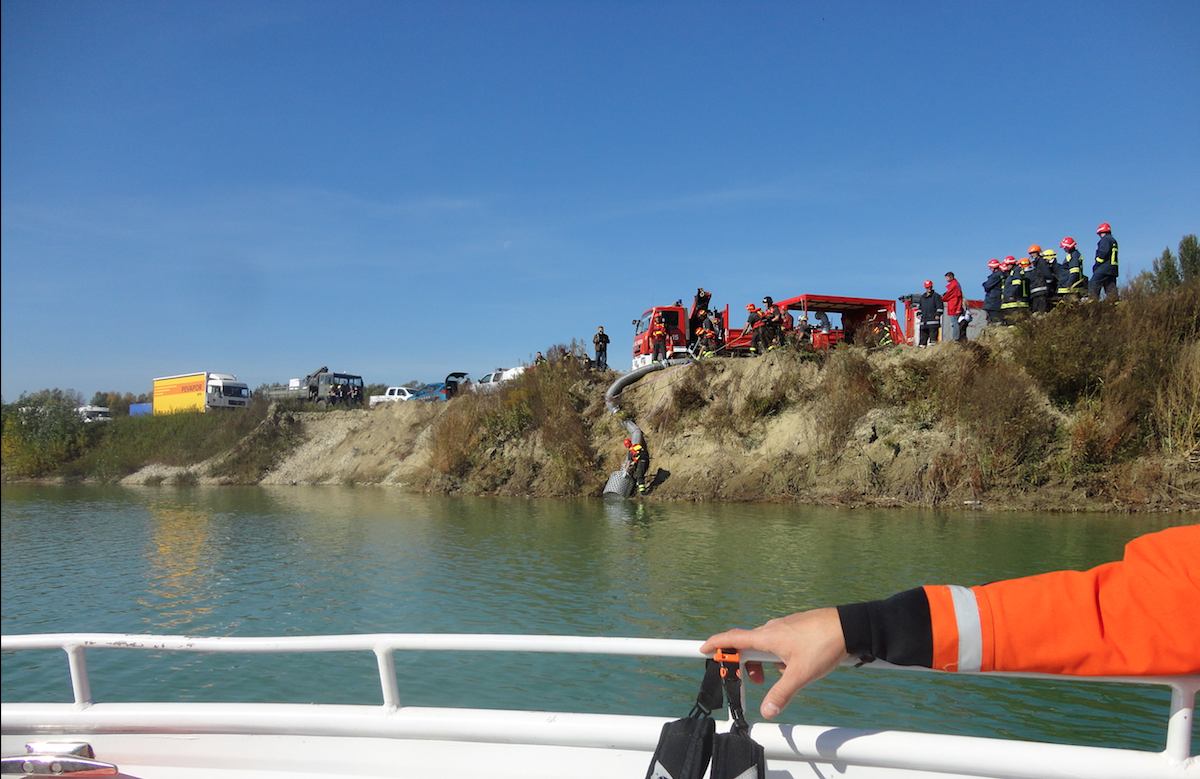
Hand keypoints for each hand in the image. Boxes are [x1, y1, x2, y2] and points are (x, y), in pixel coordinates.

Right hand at [700, 608, 847, 719]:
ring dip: (763, 662)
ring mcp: (784, 626)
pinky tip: (793, 666)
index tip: (702, 649)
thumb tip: (767, 711)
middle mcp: (772, 628)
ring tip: (777, 677)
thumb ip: (781, 694)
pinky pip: (779, 642)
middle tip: (749, 682)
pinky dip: (778, 656)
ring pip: (765, 645)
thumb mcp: (800, 675)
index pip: (732, 638)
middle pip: (747, 645)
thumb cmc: (823, 646)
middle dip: (744, 664)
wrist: (849, 626)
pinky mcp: (795, 628)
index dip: (716, 644)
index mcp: (767, 636)